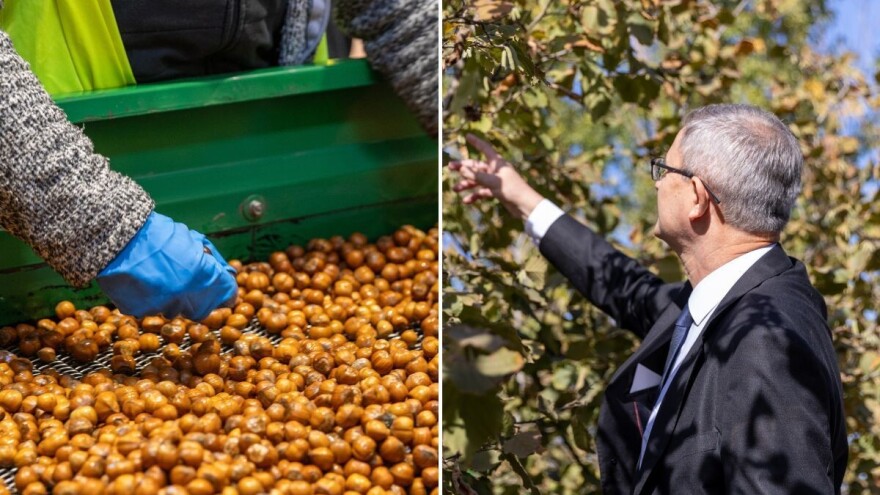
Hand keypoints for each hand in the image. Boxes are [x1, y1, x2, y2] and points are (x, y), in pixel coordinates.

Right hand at [96, 212, 237, 319]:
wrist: (116, 236)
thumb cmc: (157, 234)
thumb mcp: (193, 240)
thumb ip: (212, 261)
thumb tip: (226, 274)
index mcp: (203, 276)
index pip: (228, 293)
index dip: (225, 289)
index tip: (222, 285)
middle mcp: (185, 297)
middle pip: (203, 308)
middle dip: (201, 296)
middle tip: (188, 279)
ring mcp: (161, 306)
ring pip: (176, 309)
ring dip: (175, 297)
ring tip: (159, 275)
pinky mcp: (139, 311)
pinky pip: (152, 308)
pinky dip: (151, 298)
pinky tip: (143, 281)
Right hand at [448, 134, 543, 219]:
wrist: (525, 205)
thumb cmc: (512, 189)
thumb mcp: (492, 182)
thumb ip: (476, 175)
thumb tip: (461, 168)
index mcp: (497, 162)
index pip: (484, 148)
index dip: (476, 142)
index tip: (467, 136)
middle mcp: (495, 170)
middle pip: (476, 166)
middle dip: (463, 168)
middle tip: (449, 167)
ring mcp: (495, 181)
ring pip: (477, 180)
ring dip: (466, 184)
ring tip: (455, 189)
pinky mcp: (496, 192)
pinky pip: (482, 191)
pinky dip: (475, 195)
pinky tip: (466, 201)